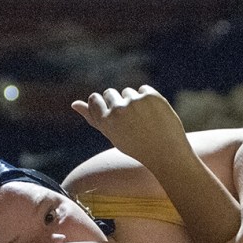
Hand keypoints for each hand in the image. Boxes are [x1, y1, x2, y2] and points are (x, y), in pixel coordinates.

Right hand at [71, 85, 190, 171]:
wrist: (167, 153)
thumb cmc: (137, 146)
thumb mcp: (112, 135)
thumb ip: (93, 118)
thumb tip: (74, 104)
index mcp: (105, 121)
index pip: (94, 99)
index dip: (104, 105)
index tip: (113, 114)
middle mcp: (117, 110)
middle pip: (110, 93)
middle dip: (119, 103)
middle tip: (132, 122)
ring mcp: (134, 102)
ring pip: (128, 92)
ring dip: (135, 101)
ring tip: (144, 121)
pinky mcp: (150, 96)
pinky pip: (144, 89)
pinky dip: (149, 99)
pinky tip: (154, 114)